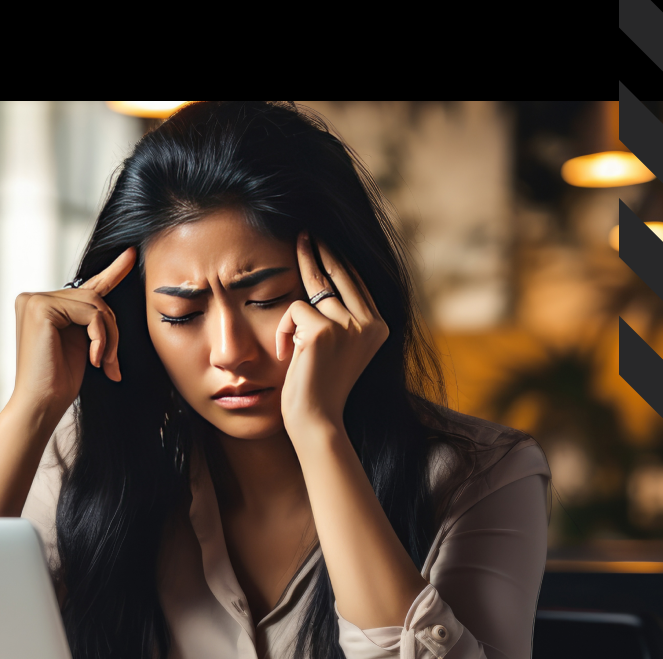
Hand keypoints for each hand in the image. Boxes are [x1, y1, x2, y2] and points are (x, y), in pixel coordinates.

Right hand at [10, 247, 135, 418]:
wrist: (41, 404)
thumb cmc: (59, 381)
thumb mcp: (82, 342)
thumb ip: (91, 318)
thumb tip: (108, 298)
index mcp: (42, 305)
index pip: (85, 286)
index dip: (113, 271)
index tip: (131, 255)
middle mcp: (34, 298)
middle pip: (94, 297)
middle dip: (111, 330)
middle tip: (112, 363)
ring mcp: (34, 300)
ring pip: (95, 304)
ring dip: (109, 336)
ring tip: (104, 363)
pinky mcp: (41, 307)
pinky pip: (90, 312)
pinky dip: (101, 337)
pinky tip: (94, 359)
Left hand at [275, 232, 388, 442]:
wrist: (317, 420)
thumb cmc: (321, 387)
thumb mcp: (338, 347)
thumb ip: (340, 316)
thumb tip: (322, 274)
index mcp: (378, 327)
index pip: (356, 282)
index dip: (337, 260)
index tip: (320, 242)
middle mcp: (370, 323)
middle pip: (338, 274)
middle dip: (317, 251)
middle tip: (303, 233)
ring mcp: (350, 325)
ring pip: (311, 293)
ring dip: (293, 321)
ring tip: (293, 350)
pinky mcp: (324, 331)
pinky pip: (294, 310)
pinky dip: (284, 331)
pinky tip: (289, 355)